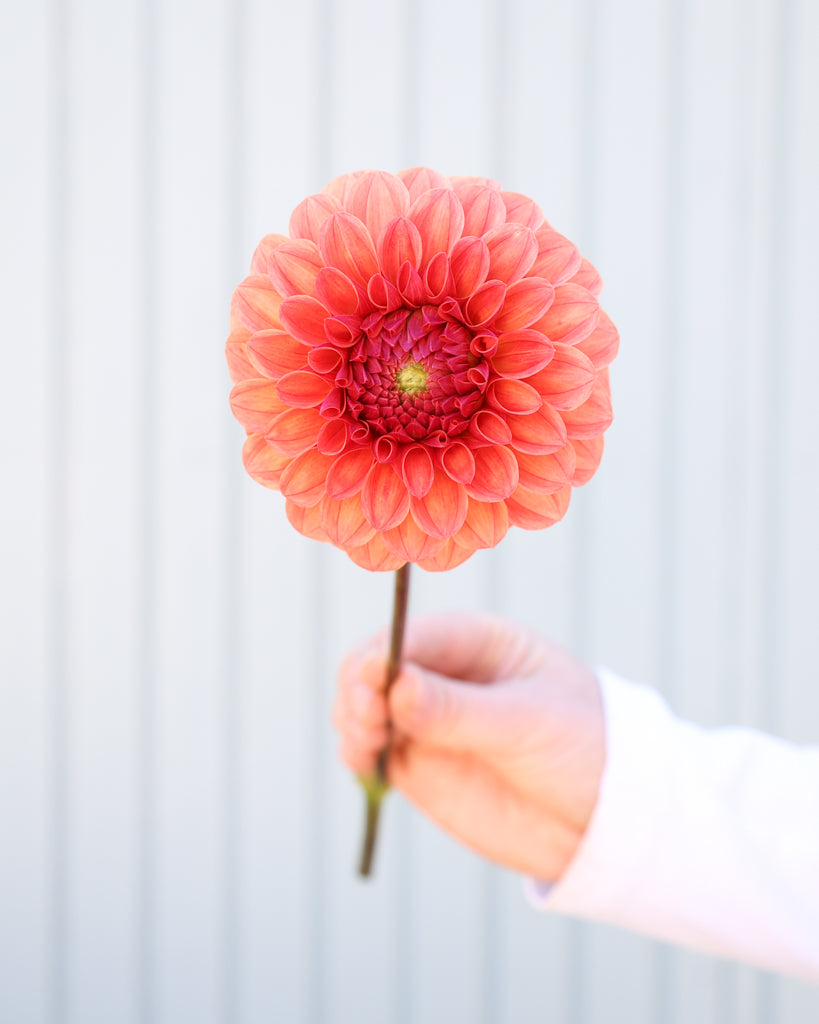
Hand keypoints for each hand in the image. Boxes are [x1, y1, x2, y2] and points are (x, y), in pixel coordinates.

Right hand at [334, 613, 605, 881]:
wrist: (605, 820)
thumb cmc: (582, 748)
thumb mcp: (528, 723)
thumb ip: (460, 710)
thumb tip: (396, 687)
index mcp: (478, 642)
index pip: (414, 635)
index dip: (384, 654)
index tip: (373, 682)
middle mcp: (444, 675)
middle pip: (375, 665)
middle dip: (360, 687)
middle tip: (367, 720)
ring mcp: (427, 720)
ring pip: (364, 706)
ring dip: (351, 718)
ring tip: (366, 744)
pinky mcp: (418, 764)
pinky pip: (369, 749)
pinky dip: (355, 752)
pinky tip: (362, 761)